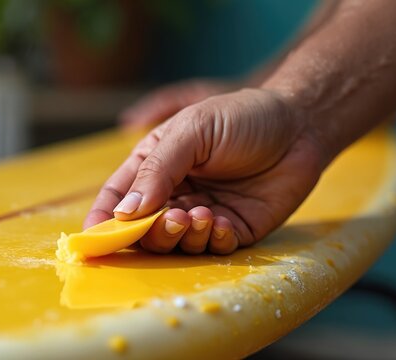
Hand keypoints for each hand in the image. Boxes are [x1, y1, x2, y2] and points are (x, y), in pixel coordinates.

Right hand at [85, 88, 327, 254]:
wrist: (301, 124)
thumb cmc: (242, 116)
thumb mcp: (193, 130)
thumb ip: (158, 168)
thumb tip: (124, 210)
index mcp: (155, 164)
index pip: (118, 196)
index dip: (104, 218)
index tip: (95, 238)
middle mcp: (175, 192)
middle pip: (144, 228)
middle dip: (151, 232)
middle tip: (172, 219)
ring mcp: (204, 213)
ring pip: (176, 243)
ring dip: (183, 236)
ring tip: (202, 216)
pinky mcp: (233, 228)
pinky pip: (213, 248)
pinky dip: (213, 241)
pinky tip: (222, 221)